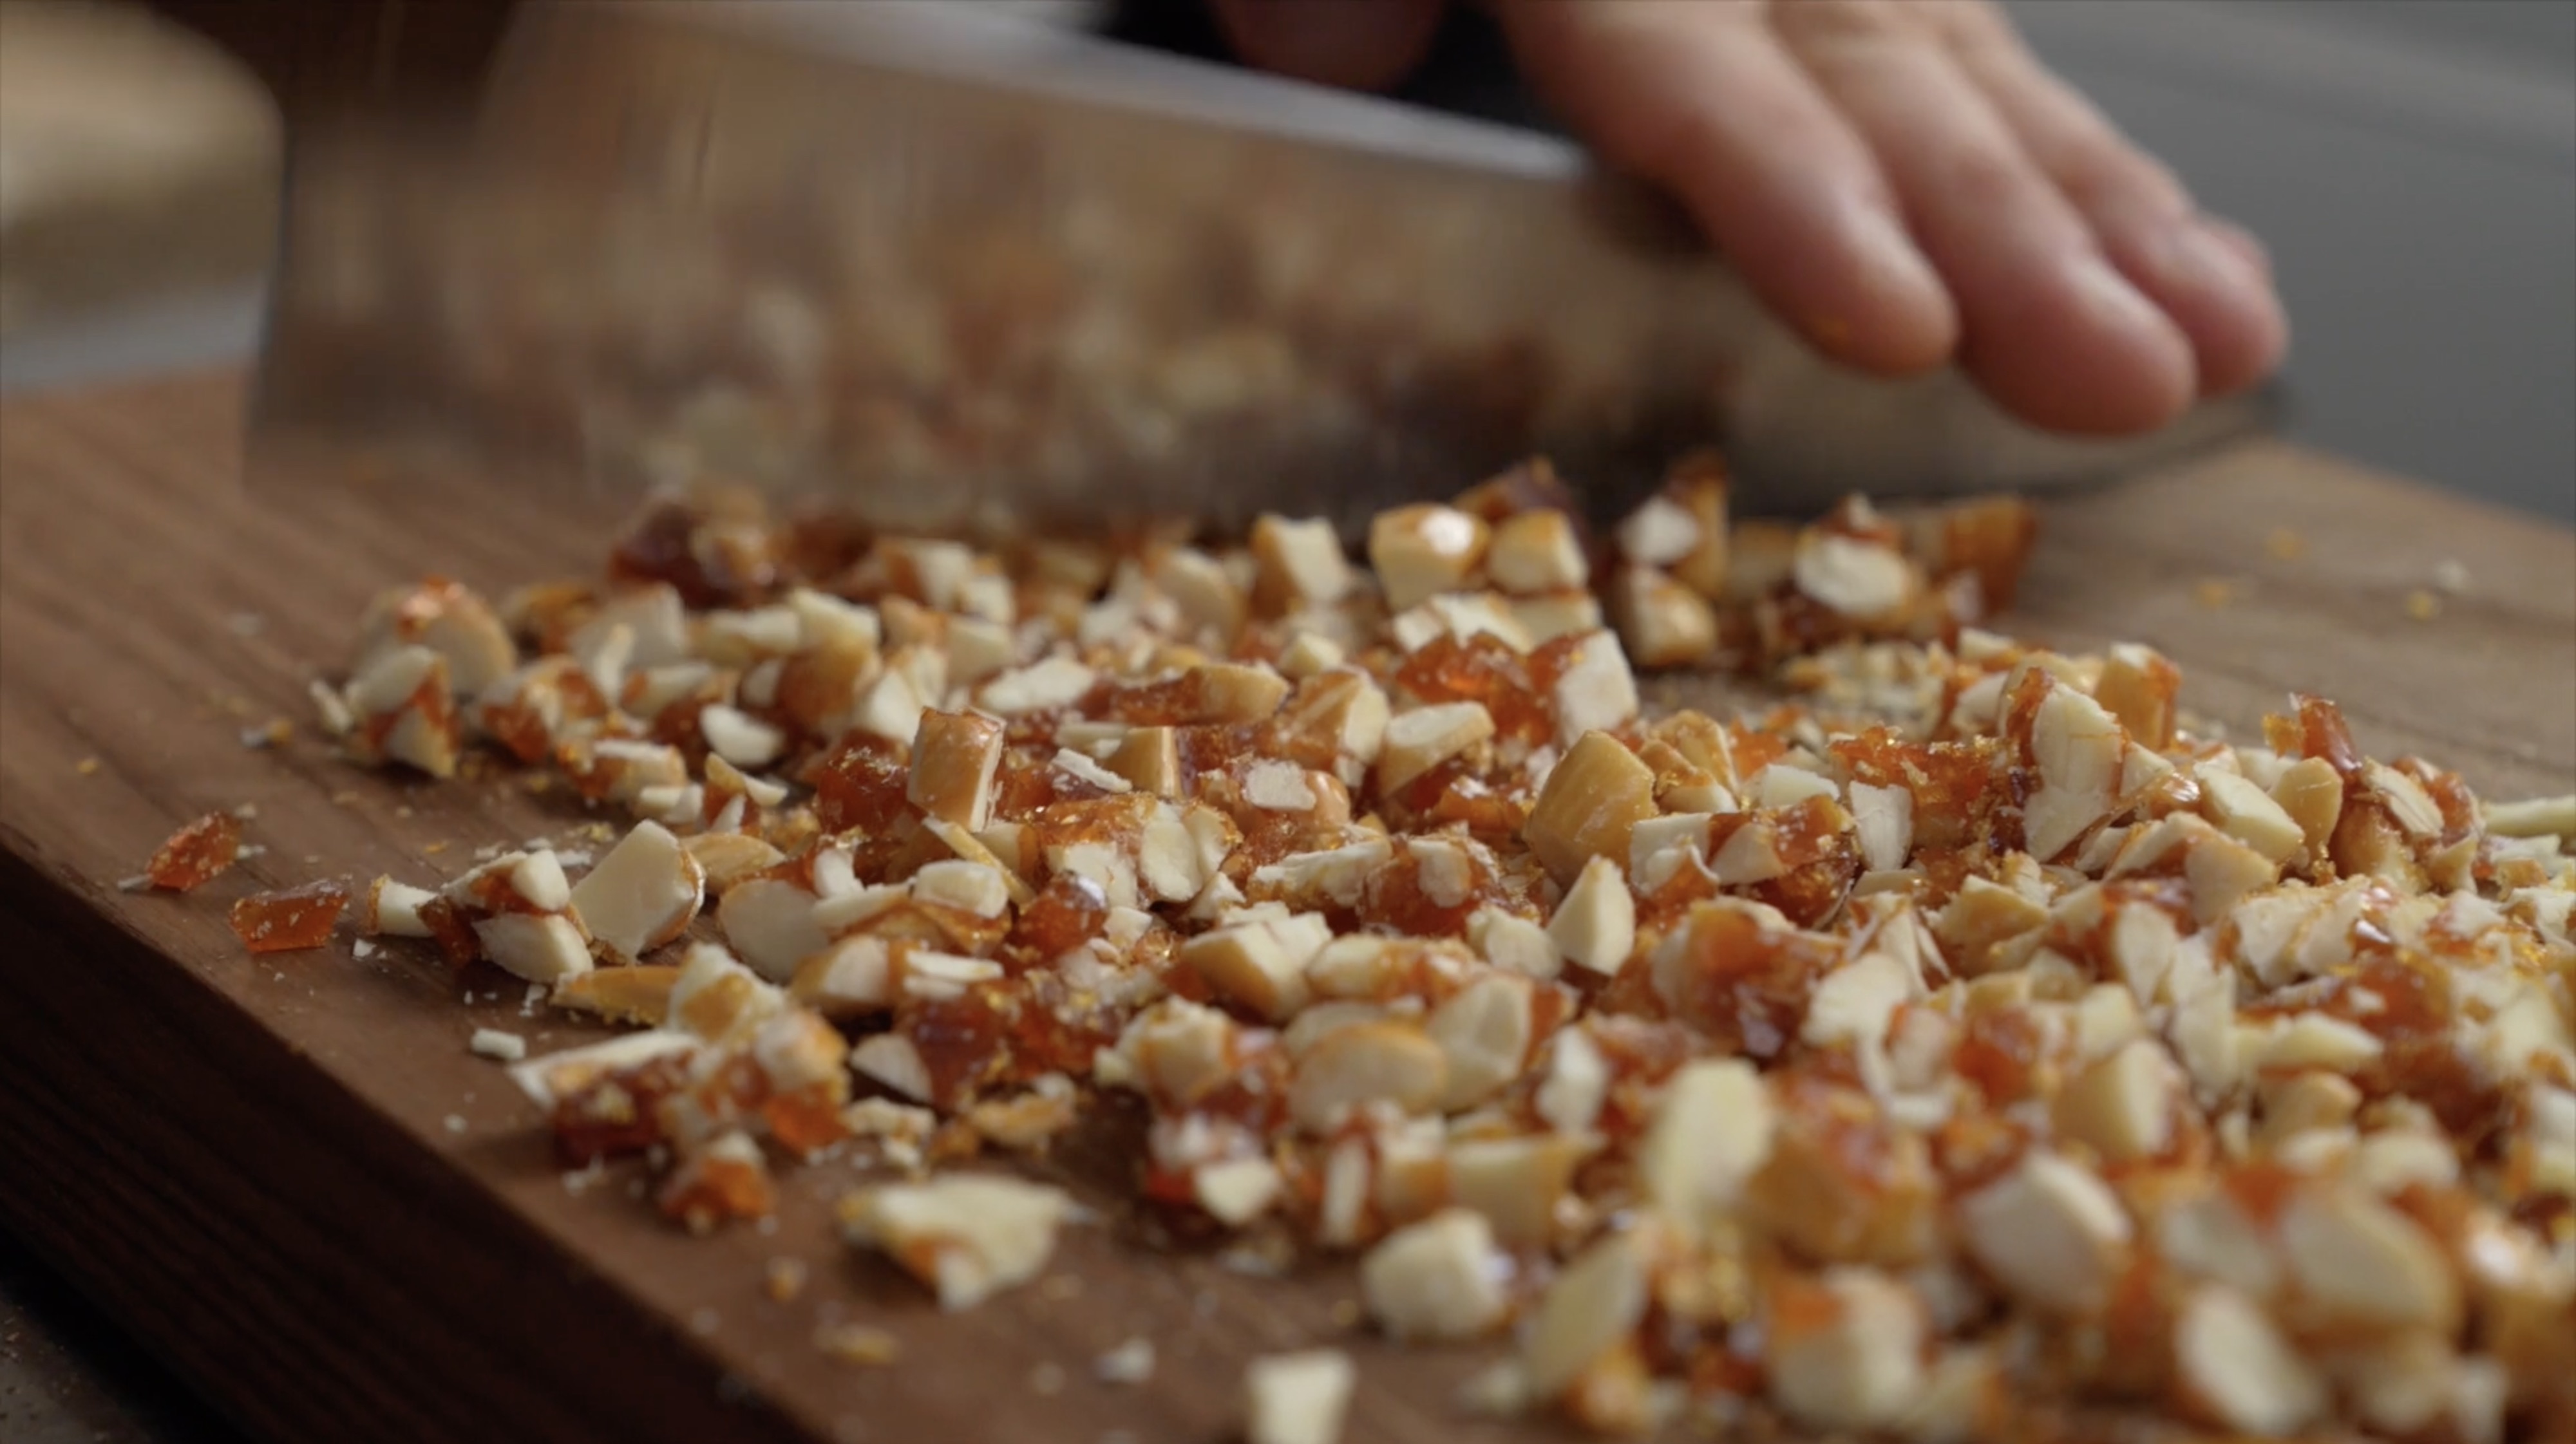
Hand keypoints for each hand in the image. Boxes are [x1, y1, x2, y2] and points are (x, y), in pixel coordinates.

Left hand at [1211, 0, 2287, 435]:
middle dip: (2005, 235)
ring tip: (2207, 352)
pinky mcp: (1866, 1)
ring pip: (1965, 79)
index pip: (1682, 61)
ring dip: (2097, 221)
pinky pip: (1988, 75)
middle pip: (1871, 76)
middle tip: (2118, 377)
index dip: (1791, 187)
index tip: (1896, 318)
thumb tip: (1332, 35)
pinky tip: (2200, 276)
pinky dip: (2100, 181)